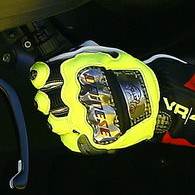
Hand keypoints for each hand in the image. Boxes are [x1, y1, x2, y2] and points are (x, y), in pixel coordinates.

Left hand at [31, 47, 164, 152]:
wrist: (154, 97)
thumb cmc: (130, 74)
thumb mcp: (103, 53)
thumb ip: (78, 56)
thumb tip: (61, 58)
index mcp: (73, 73)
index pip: (40, 76)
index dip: (41, 77)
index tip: (44, 79)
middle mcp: (72, 96)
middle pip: (44, 102)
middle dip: (49, 100)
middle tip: (58, 99)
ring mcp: (80, 119)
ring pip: (54, 123)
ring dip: (59, 118)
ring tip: (72, 114)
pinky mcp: (91, 137)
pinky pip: (69, 141)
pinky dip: (71, 136)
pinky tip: (80, 129)